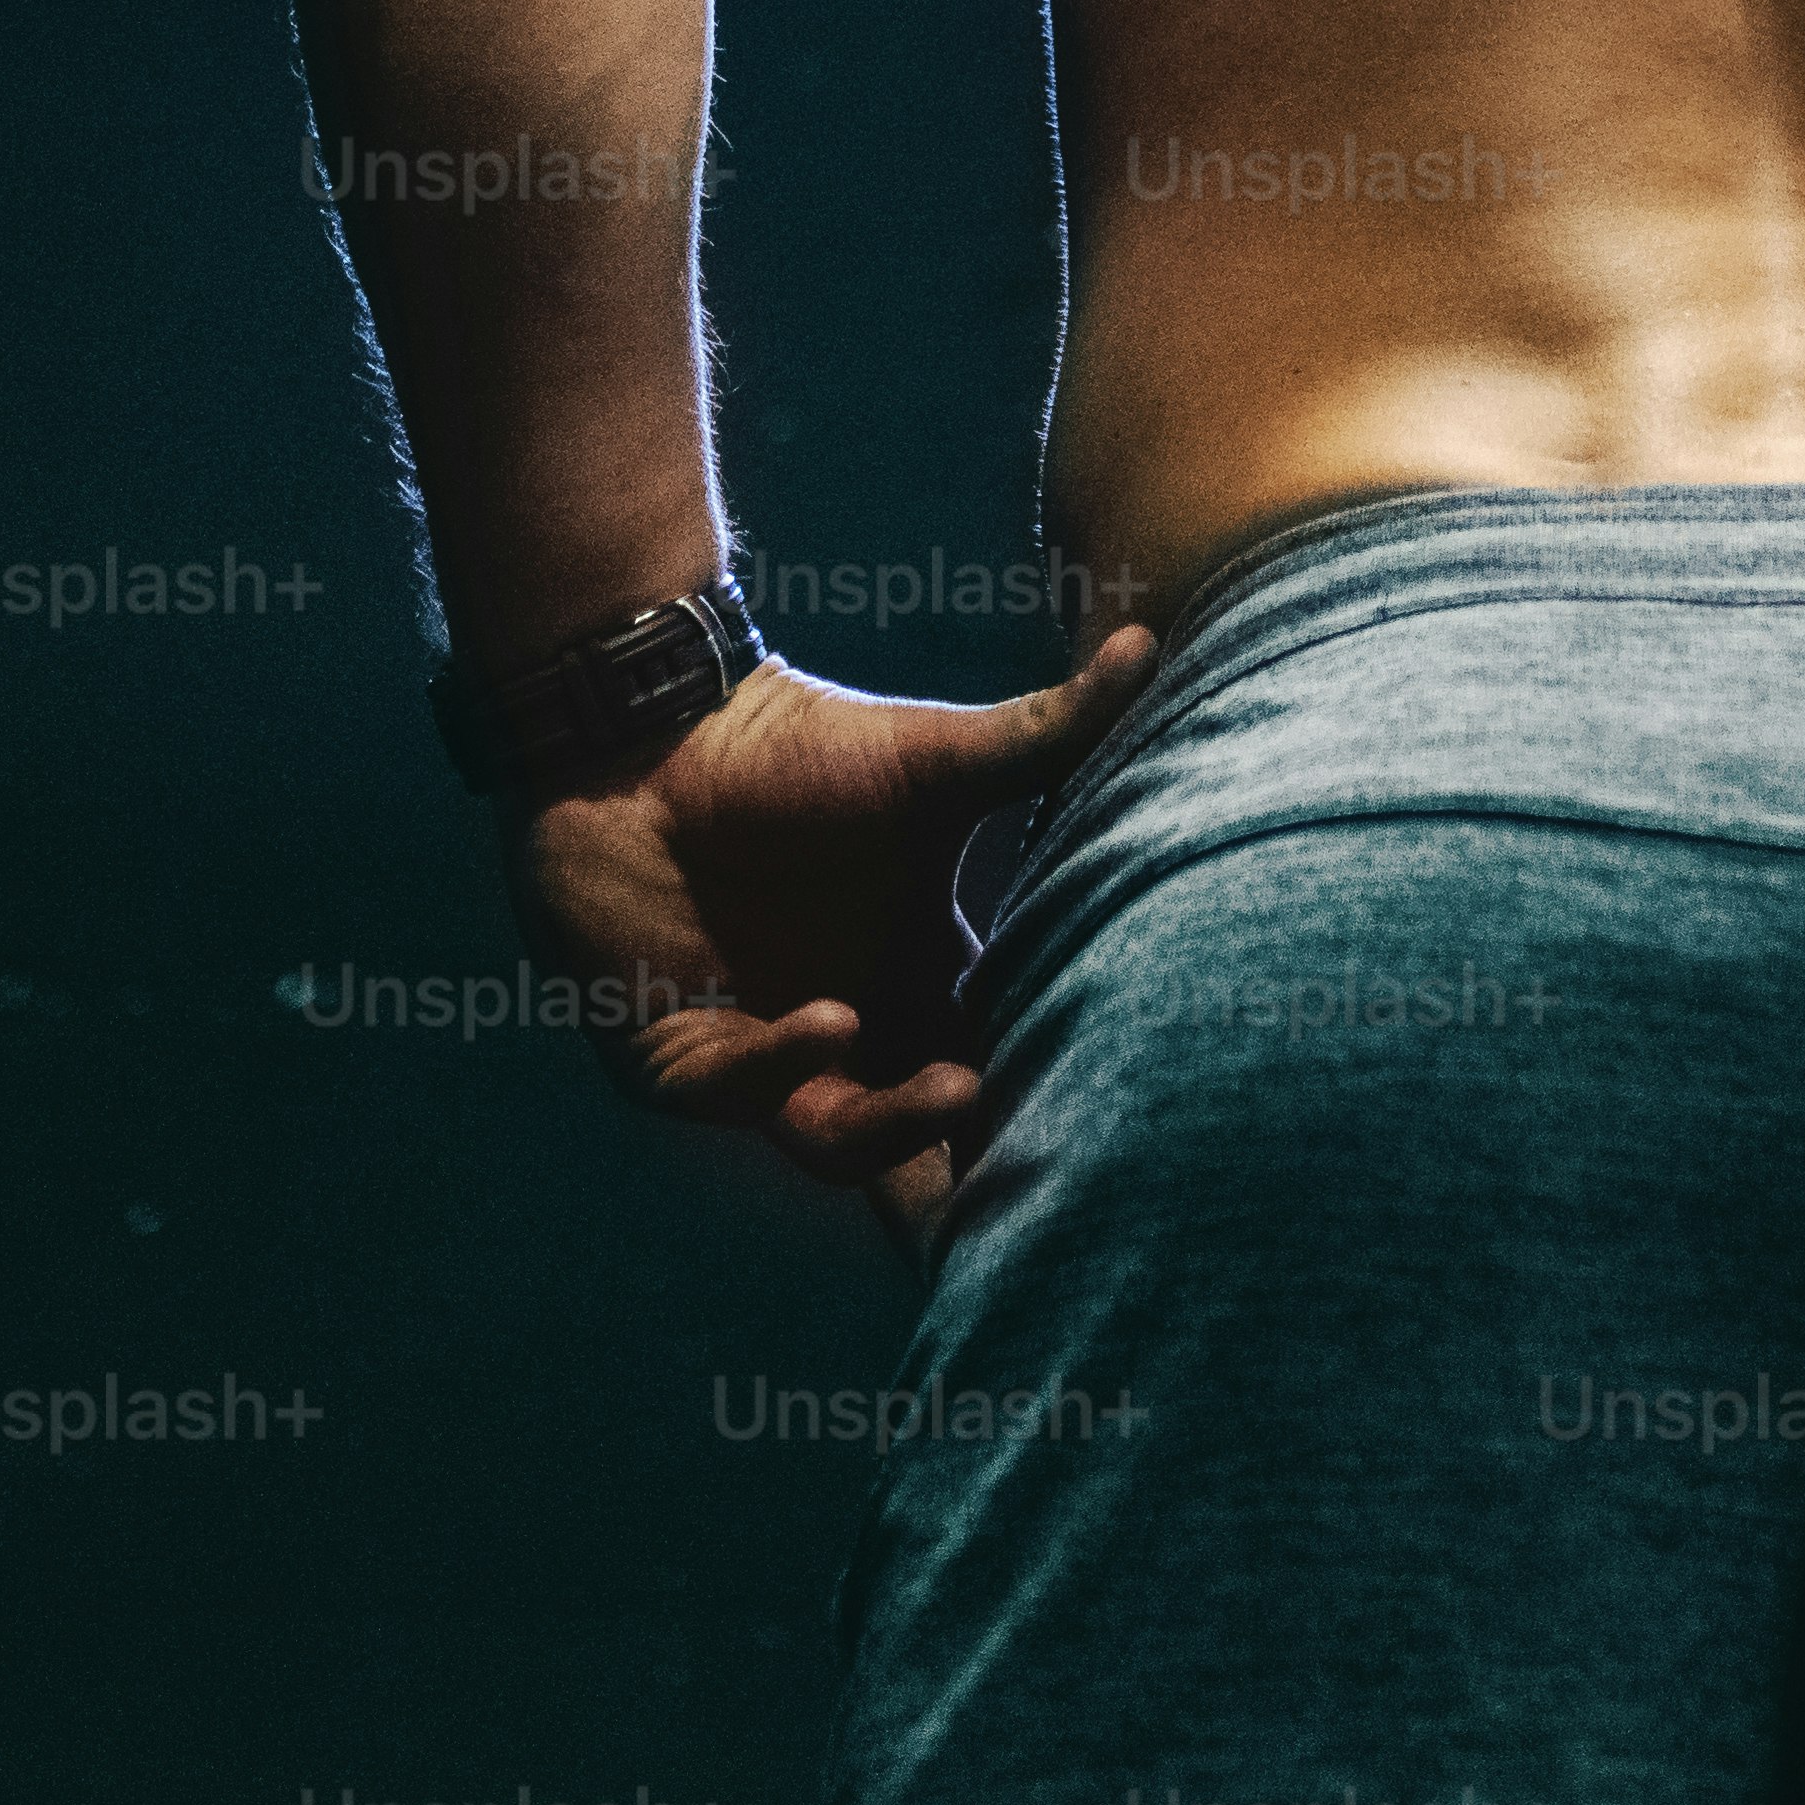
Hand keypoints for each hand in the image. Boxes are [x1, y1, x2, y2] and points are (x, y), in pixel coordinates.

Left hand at [500, 622, 1155, 1254]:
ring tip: (954, 1090)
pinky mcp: (675, 1058)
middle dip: (964, 1165)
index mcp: (917, 992)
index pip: (983, 1083)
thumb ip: (1044, 732)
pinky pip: (733, 1091)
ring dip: (892, 1130)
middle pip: (916, 1146)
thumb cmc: (796, 749)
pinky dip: (783, 1068)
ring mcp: (760, 1062)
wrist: (658, 731)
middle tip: (1026, 1152)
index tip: (1103, 1131)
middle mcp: (848, 1046)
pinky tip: (835, 1026)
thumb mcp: (936, 760)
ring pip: (832, 1140)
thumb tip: (1146, 639)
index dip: (1026, 1119)